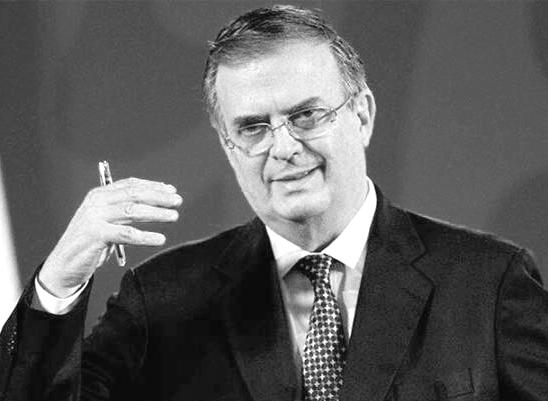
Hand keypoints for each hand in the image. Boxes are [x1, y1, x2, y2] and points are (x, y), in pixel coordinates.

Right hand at [39, 177, 181, 297]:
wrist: (64, 265)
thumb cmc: (90, 242)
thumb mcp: (107, 220)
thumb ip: (125, 209)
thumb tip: (158, 201)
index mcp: (99, 195)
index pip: (130, 185)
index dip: (153, 186)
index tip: (171, 190)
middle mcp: (96, 202)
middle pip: (134, 194)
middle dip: (159, 196)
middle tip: (178, 201)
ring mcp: (94, 218)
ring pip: (132, 210)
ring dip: (157, 212)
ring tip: (174, 216)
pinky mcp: (95, 235)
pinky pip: (127, 234)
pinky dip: (146, 236)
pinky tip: (160, 239)